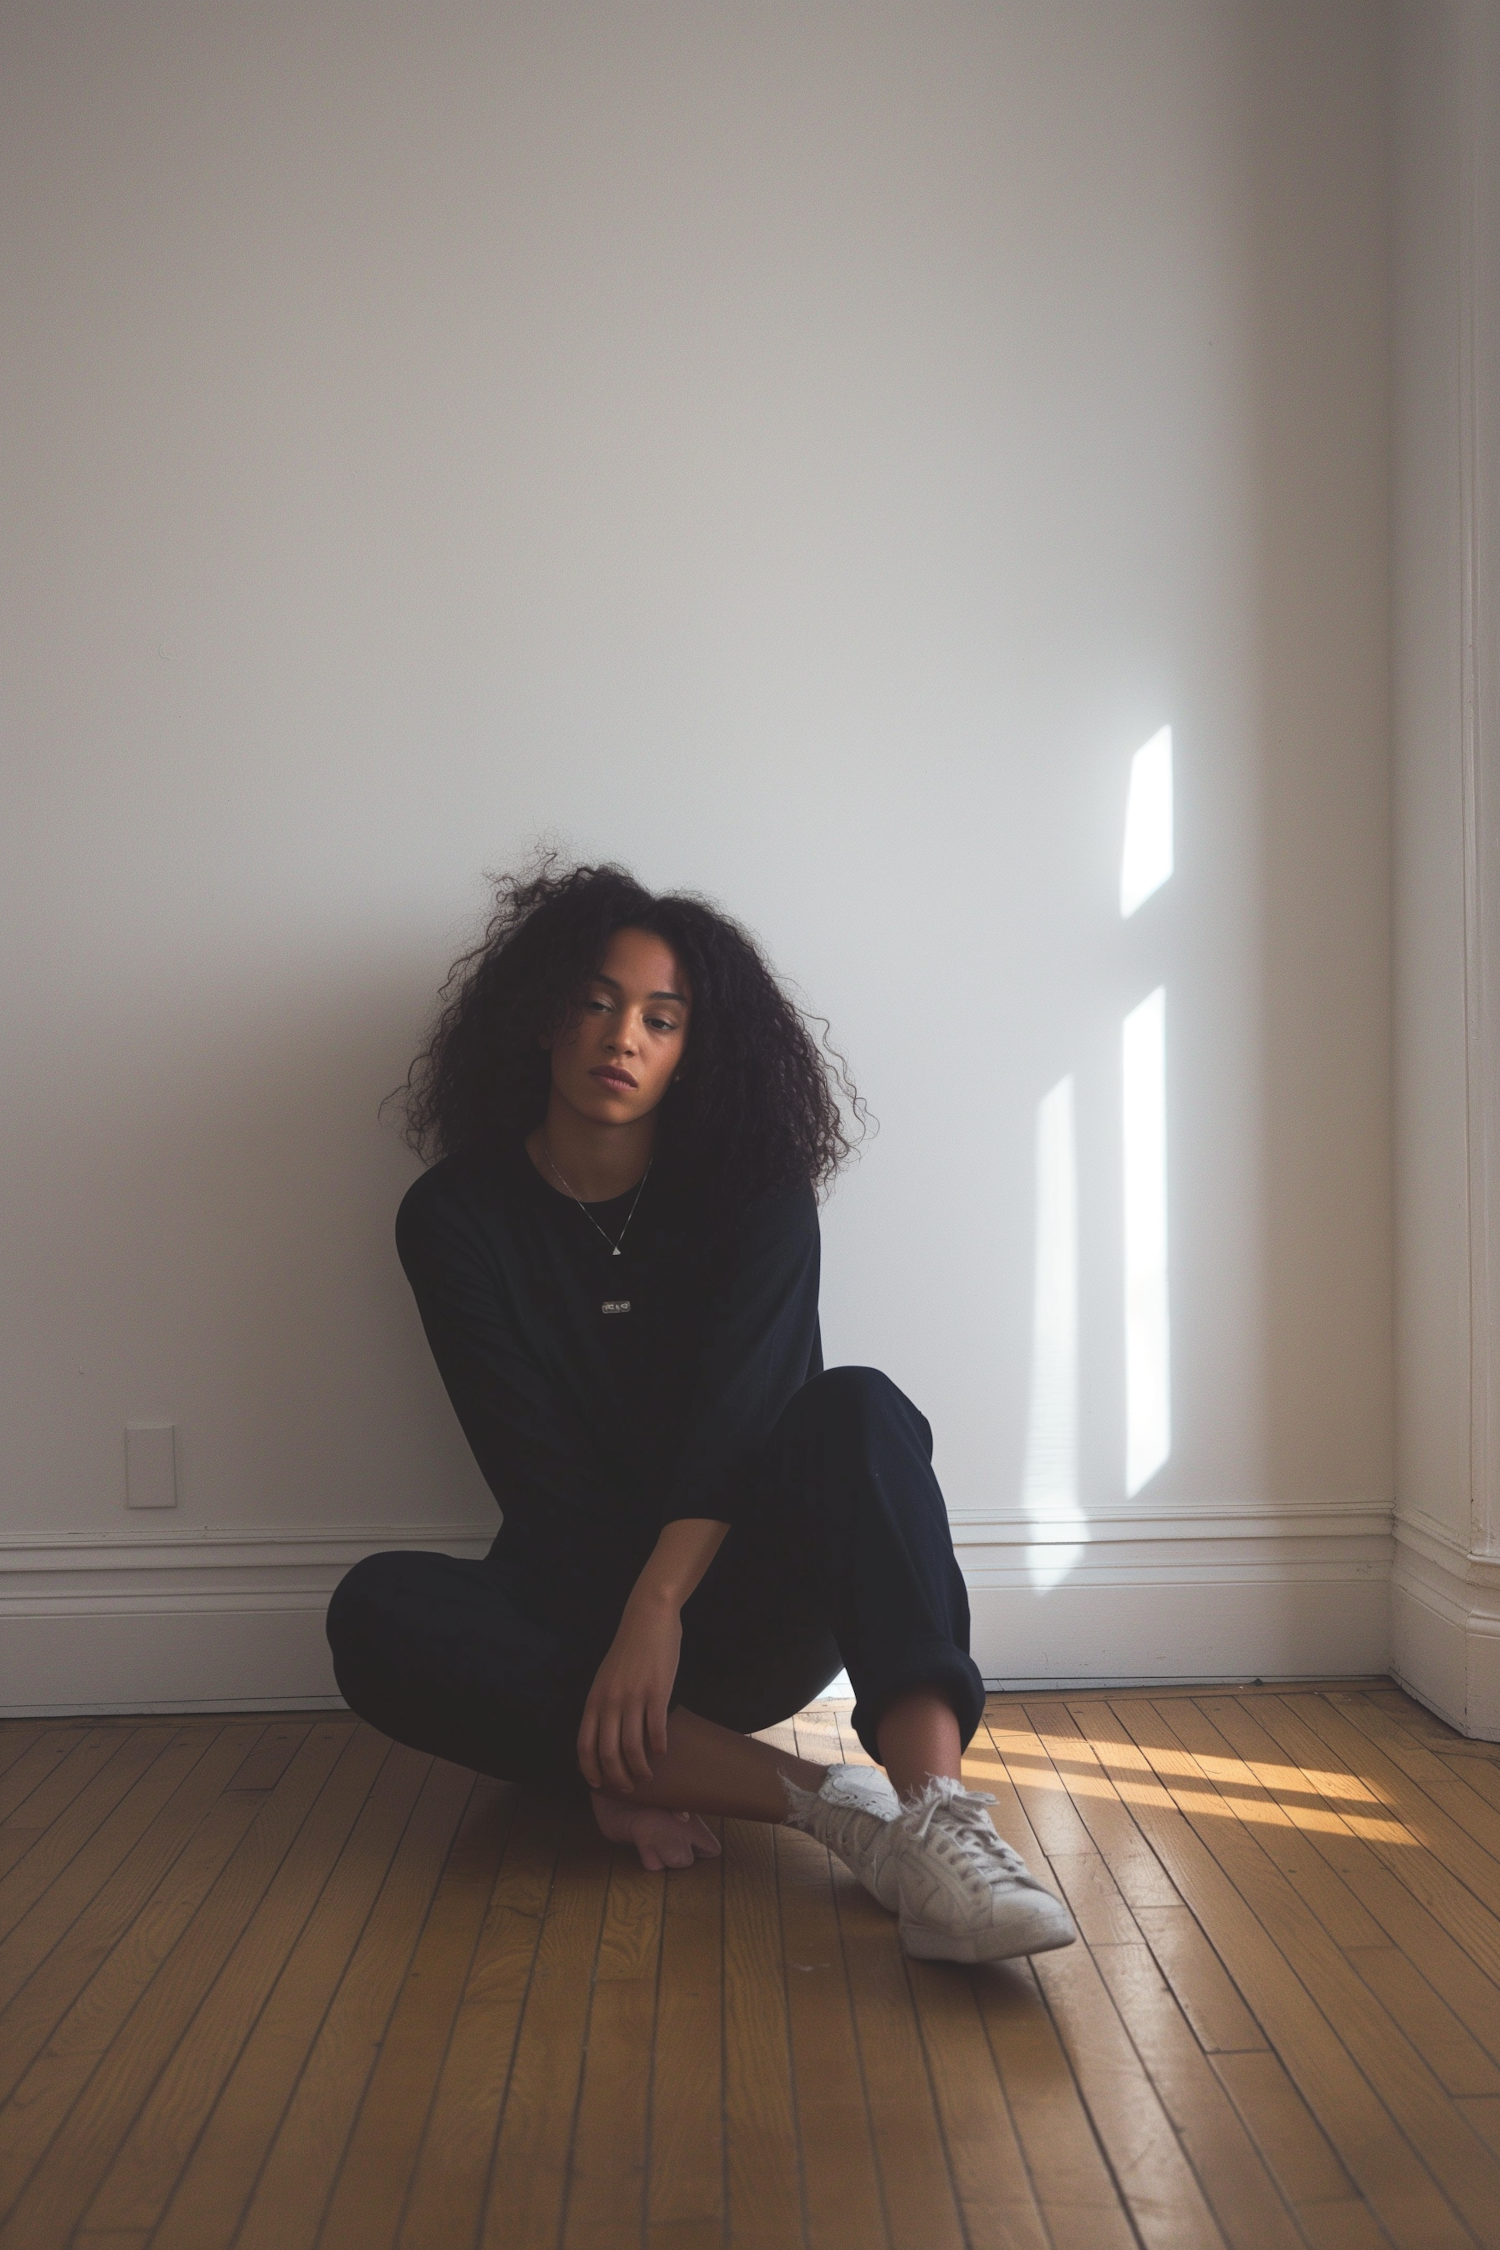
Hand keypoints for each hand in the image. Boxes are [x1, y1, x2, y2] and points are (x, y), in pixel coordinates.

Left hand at [577, 1589, 681, 1793]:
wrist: (647, 1619)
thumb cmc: (627, 1650)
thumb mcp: (605, 1679)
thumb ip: (602, 1705)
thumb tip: (604, 1736)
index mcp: (594, 1700)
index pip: (584, 1745)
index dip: (590, 1770)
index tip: (599, 1785)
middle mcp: (609, 1703)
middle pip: (608, 1754)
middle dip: (618, 1778)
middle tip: (629, 1787)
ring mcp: (633, 1698)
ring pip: (632, 1748)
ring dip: (640, 1769)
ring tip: (647, 1775)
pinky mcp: (656, 1693)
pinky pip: (656, 1730)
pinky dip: (658, 1747)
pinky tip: (662, 1751)